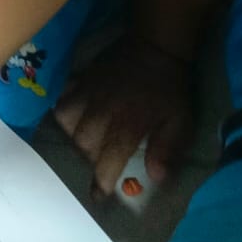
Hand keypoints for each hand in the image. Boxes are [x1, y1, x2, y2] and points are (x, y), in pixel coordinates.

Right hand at [55, 34, 192, 196]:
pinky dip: (64, 111)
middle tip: (99, 164)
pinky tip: (73, 117)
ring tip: (85, 140)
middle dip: (89, 159)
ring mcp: (87, 93)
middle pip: (82, 144)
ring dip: (73, 136)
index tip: (99, 195)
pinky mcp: (80, 80)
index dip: (101, 180)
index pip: (106, 159)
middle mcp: (102, 111)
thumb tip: (156, 177)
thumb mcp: (180, 121)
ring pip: (66, 122)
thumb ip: (167, 149)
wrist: (156, 46)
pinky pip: (61, 99)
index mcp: (127, 123)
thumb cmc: (170, 89)